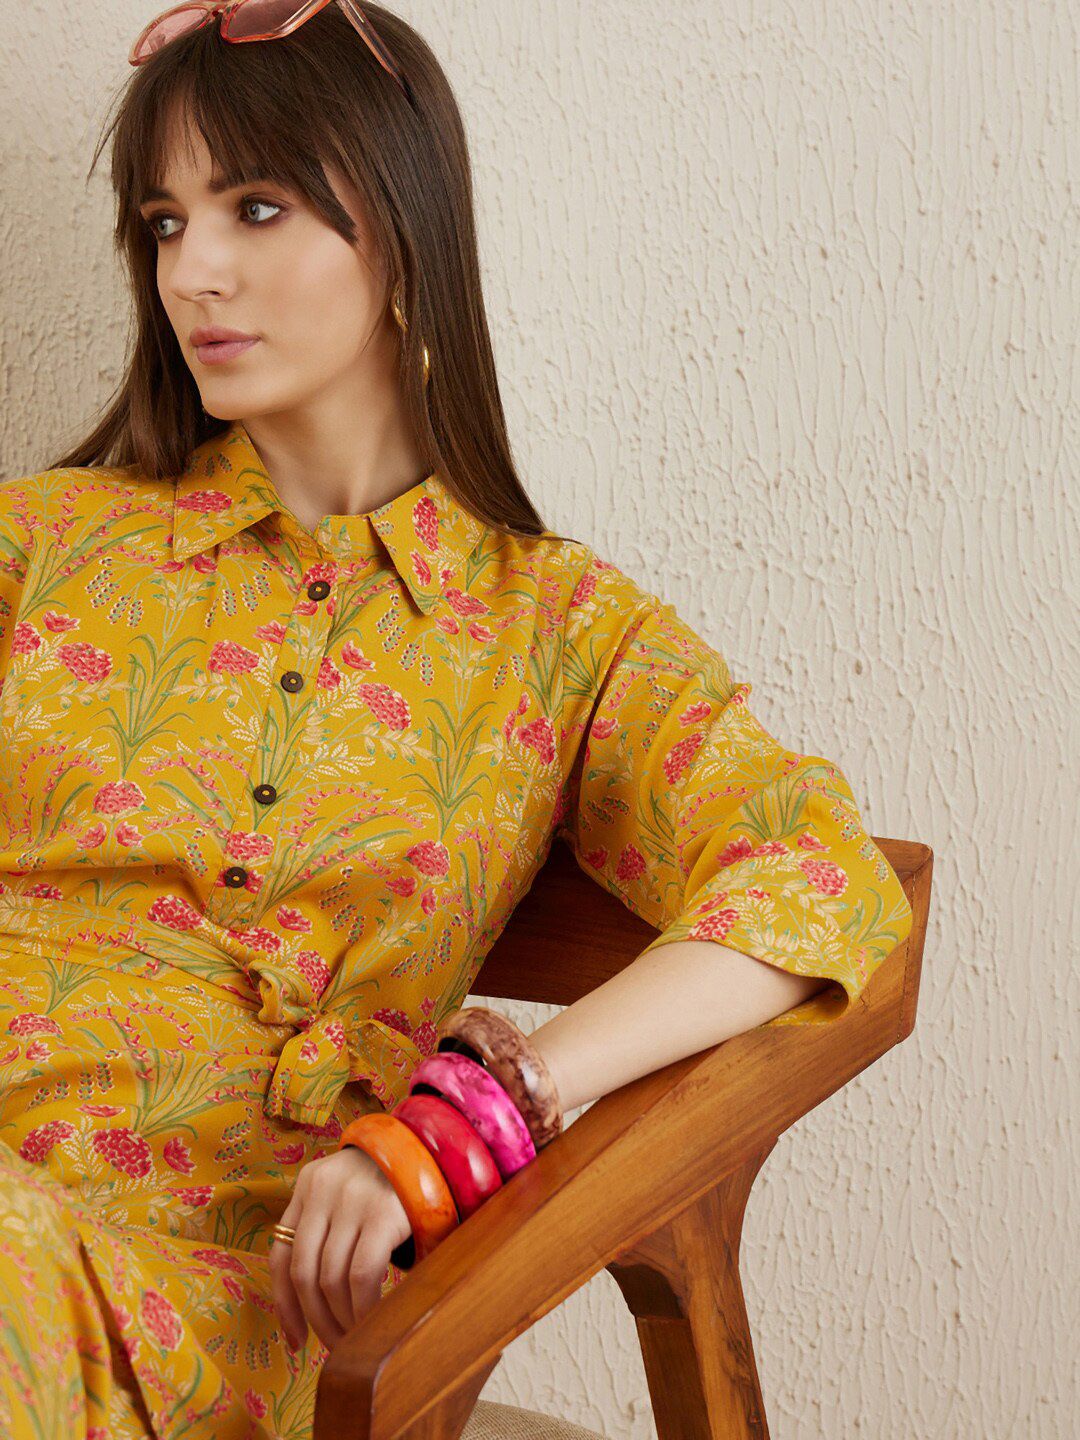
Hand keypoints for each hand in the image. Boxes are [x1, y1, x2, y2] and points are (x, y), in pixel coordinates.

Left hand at [269, 1145, 411, 1352]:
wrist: (434, 1149)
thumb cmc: (389, 1182)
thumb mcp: (346, 1192)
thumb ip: (326, 1227)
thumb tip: (310, 1302)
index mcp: (307, 1185)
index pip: (281, 1255)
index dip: (285, 1305)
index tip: (296, 1340)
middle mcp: (322, 1188)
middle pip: (303, 1272)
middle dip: (316, 1319)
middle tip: (334, 1346)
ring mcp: (352, 1199)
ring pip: (331, 1278)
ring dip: (341, 1319)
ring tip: (356, 1336)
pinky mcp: (383, 1212)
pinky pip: (362, 1275)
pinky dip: (362, 1307)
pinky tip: (372, 1319)